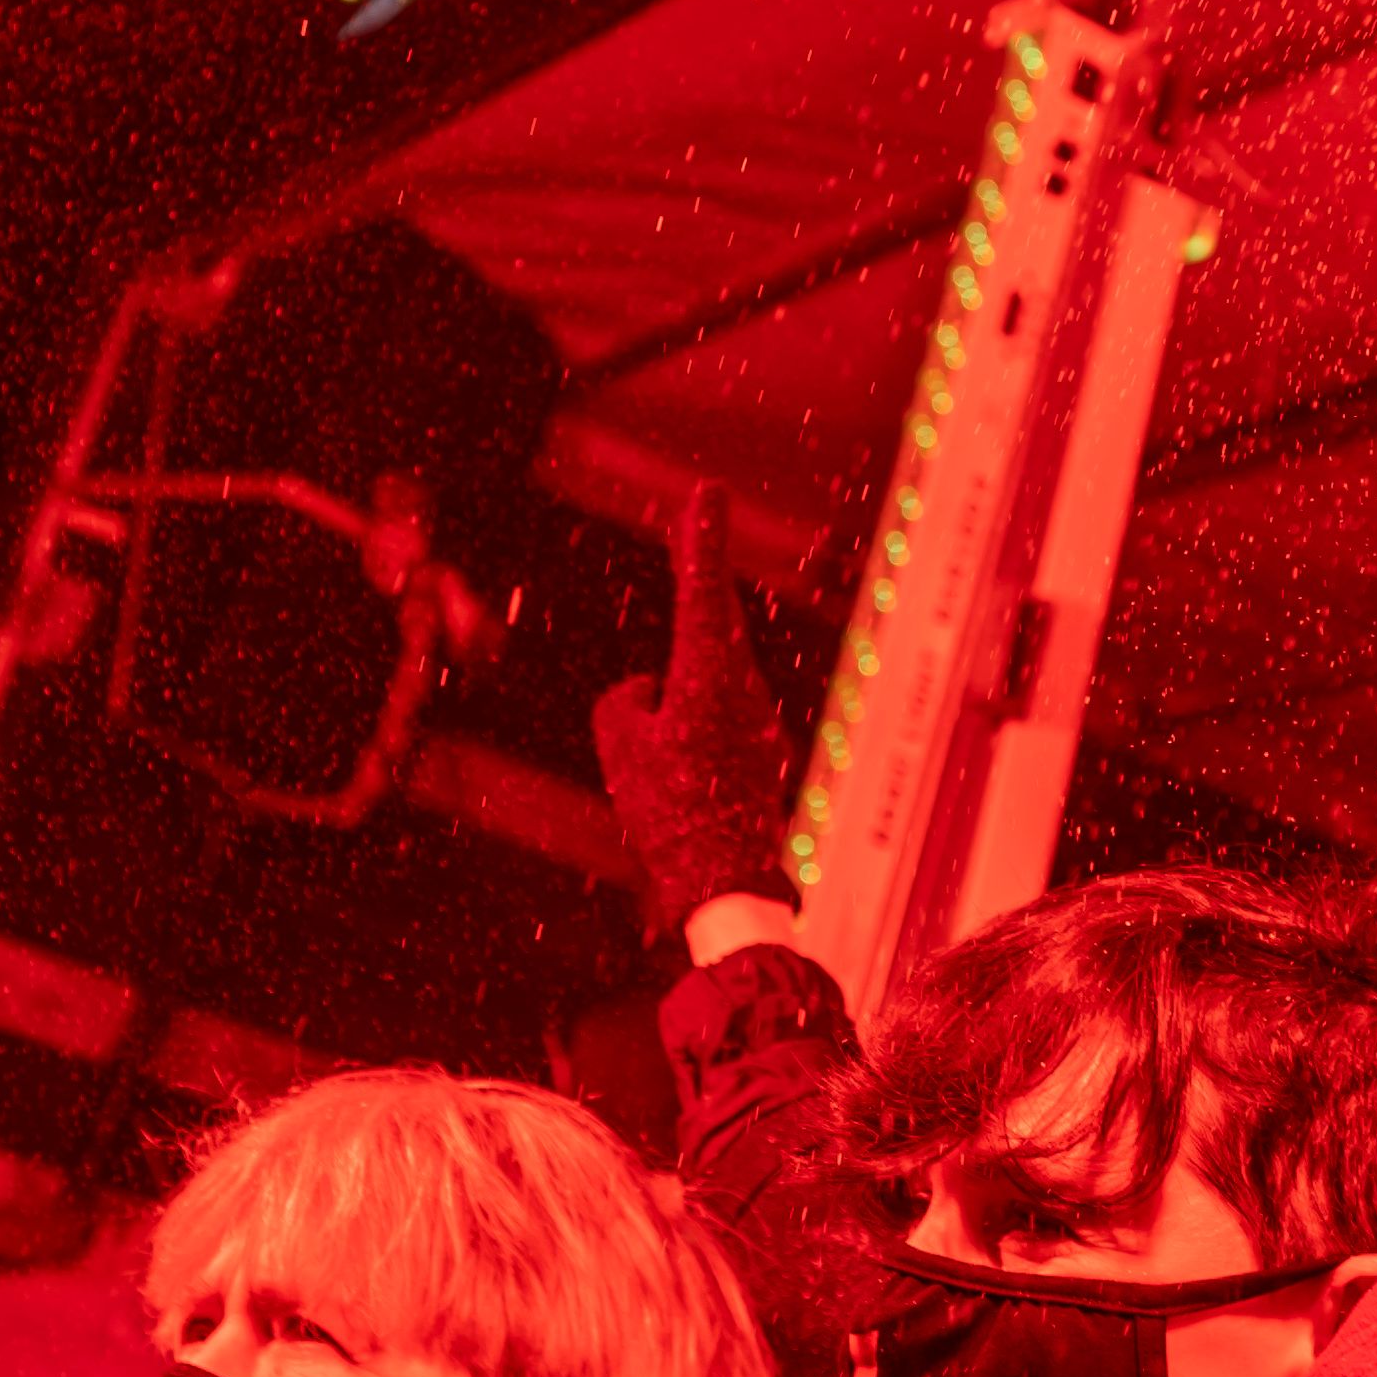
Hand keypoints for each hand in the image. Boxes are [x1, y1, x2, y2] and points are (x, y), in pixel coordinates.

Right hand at [590, 486, 794, 940]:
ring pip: (704, 686)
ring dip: (680, 700)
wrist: (722, 883)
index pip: (703, 590)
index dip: (701, 538)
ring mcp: (757, 721)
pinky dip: (689, 737)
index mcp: (708, 676)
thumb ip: (624, 700)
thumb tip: (647, 689)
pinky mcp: (759, 752)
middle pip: (712, 626)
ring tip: (659, 778)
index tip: (707, 492)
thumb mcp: (618, 745)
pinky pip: (711, 726)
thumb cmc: (667, 811)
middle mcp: (743, 689)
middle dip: (699, 584)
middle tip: (698, 522)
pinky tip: (675, 795)